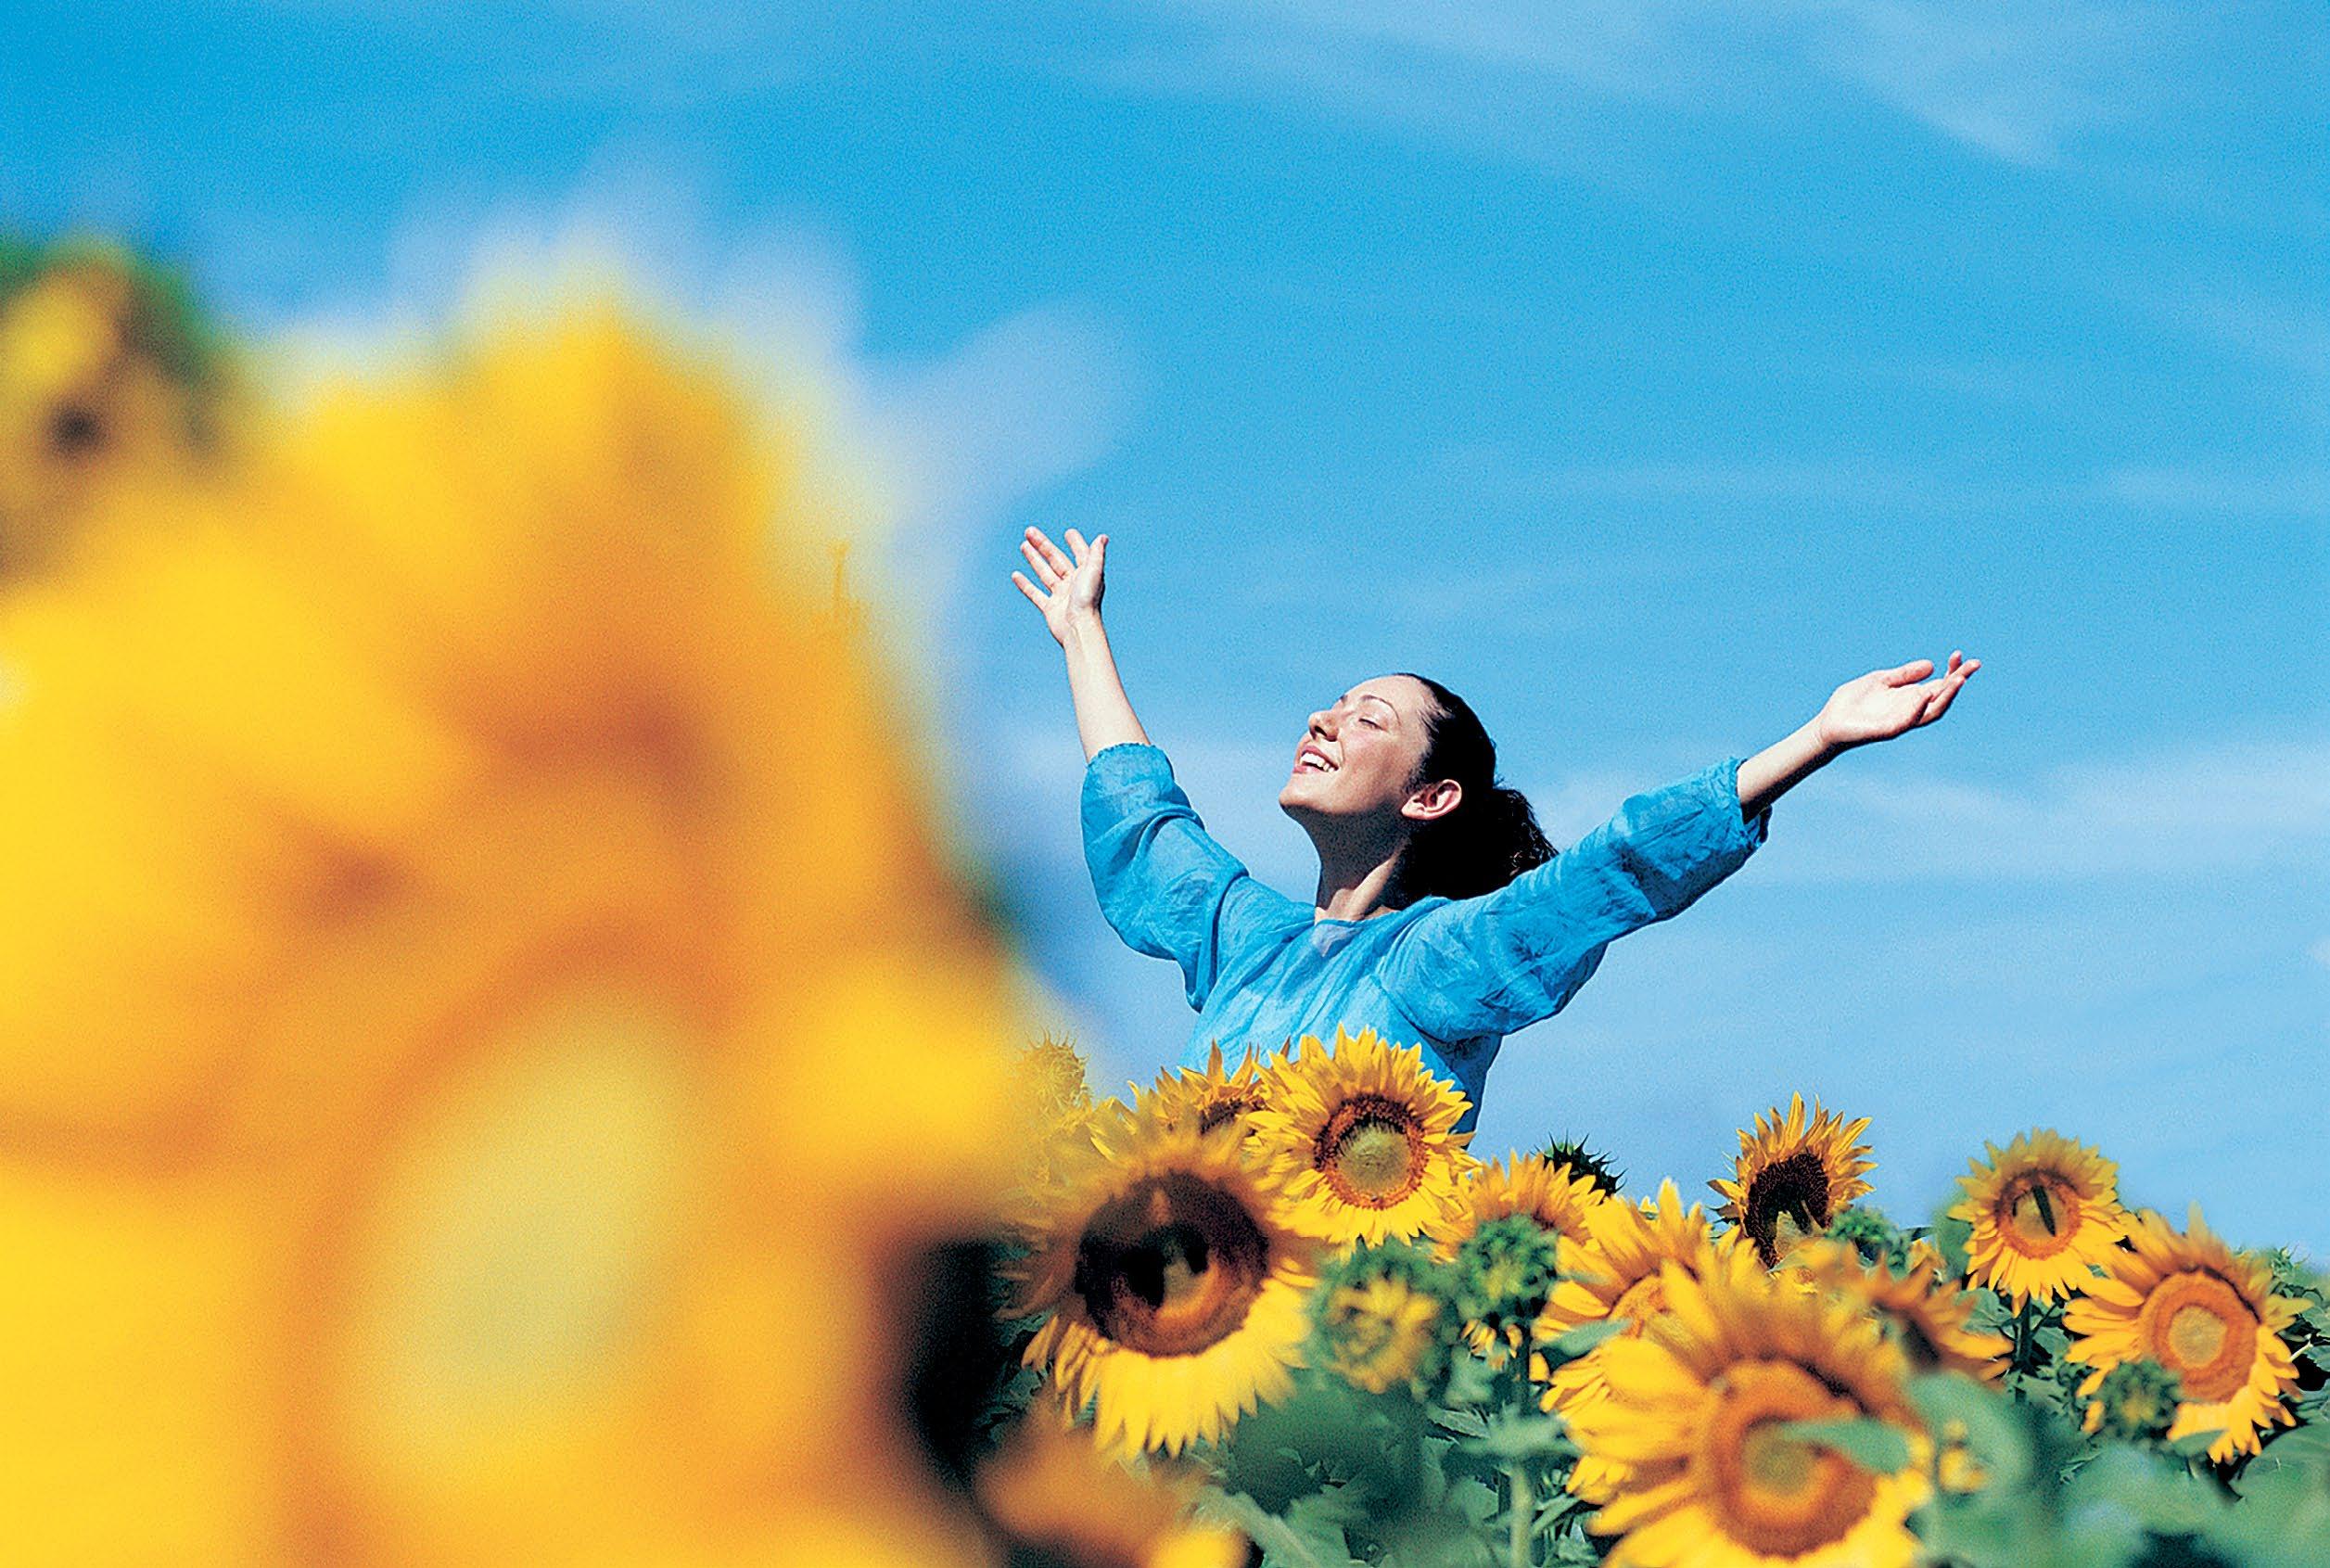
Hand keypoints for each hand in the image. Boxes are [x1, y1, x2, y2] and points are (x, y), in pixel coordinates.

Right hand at [1012, 525, 1107, 647]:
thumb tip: (1102, 537)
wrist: (1078, 629)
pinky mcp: (1050, 608)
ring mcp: (1060, 595)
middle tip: (1029, 531)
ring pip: (1044, 573)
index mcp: (1084, 575)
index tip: (1068, 533)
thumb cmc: (1088, 600)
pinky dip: (1025, 584)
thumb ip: (1096, 554)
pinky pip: (1035, 593)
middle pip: (1056, 560)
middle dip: (1043, 545)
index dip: (1075, 544)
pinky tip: (1016, 574)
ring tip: (1023, 546)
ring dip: (1034, 559)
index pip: (1079, 554)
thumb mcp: (1094, 572)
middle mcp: (1073, 584)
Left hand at [1815, 652, 1980, 751]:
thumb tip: (1931, 665)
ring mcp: (1901, 721)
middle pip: (1942, 698)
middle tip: (1974, 664)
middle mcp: (1910, 710)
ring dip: (1946, 696)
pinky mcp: (1887, 730)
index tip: (1958, 654)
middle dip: (1959, 682)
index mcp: (1910, 698)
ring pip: (1931, 712)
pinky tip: (1925, 694)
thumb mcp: (1881, 680)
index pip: (1939, 685)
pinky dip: (1917, 709)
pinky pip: (1907, 721)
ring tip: (1958, 680)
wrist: (1829, 723)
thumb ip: (1904, 674)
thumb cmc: (1854, 703)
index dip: (1952, 671)